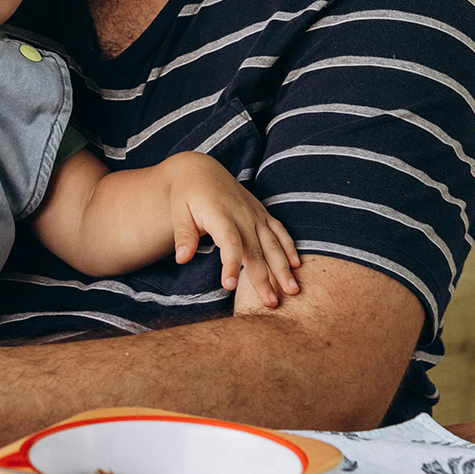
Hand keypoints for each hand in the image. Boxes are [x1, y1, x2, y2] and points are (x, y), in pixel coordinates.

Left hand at [164, 152, 299, 307]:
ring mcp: (254, 214)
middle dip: (264, 277)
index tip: (229, 286)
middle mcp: (242, 215)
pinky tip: (296, 265)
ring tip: (292, 291)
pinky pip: (279, 230)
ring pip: (272, 243)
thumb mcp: (179, 211)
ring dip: (283, 268)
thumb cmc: (186, 195)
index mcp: (220, 215)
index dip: (231, 264)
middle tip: (270, 303)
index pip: (229, 243)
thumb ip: (184, 235)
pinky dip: (289, 247)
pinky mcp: (261, 213)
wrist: (201, 170)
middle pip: (255, 250)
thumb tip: (181, 259)